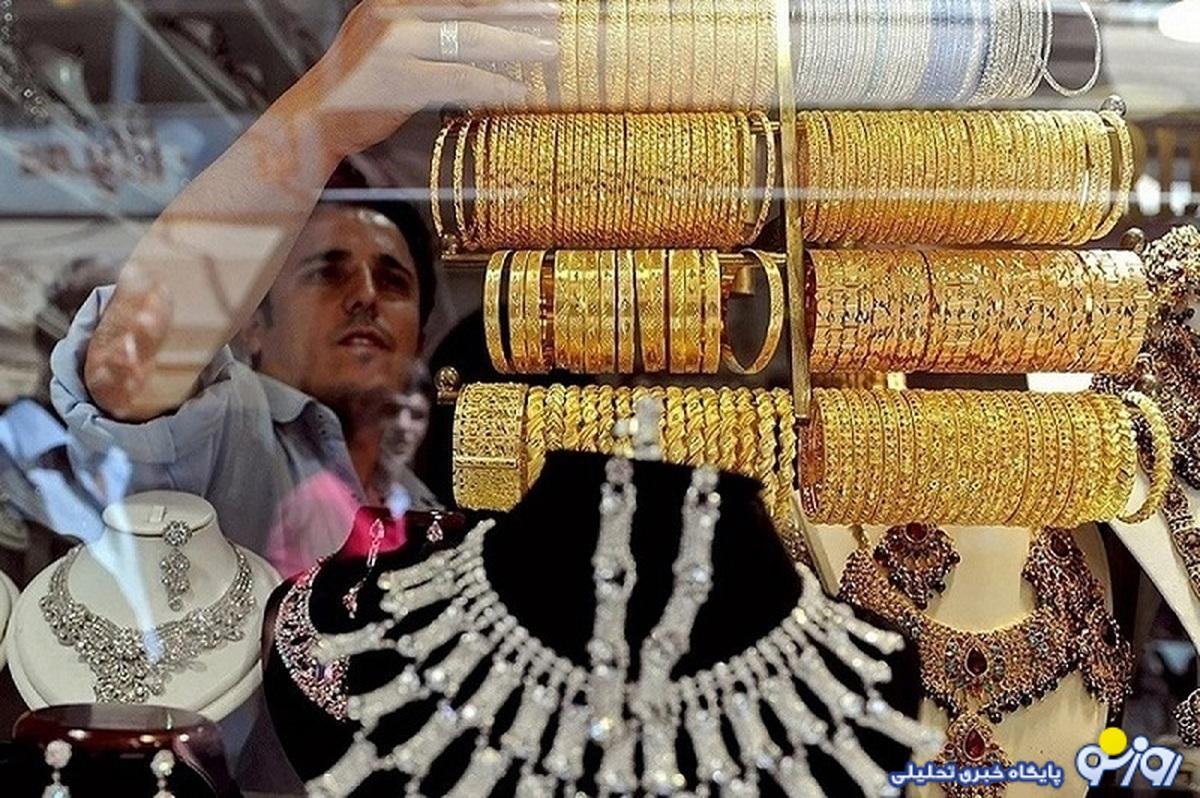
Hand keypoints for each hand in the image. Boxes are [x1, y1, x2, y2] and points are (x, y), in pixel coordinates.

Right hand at [287, 0, 558, 159]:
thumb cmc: (359, 88)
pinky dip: (493, 85)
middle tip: (556, 14)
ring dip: (515, 46)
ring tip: (549, 51)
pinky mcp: (399, 80)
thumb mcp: (384, 43)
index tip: (535, 1)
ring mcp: (394, 45)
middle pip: (470, 8)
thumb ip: (423, 31)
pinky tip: (518, 91)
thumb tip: (478, 33)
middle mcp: (392, 13)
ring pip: (469, 40)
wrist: (313, 120)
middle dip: (518, 11)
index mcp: (392, 1)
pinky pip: (460, 79)